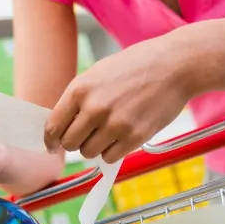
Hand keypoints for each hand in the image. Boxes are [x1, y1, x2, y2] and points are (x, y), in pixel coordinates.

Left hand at [43, 37, 194, 162]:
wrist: (173, 66)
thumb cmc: (137, 67)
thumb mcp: (98, 74)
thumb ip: (79, 98)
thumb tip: (63, 125)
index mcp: (80, 89)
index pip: (53, 127)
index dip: (51, 140)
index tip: (53, 146)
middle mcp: (94, 108)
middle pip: (70, 144)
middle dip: (76, 143)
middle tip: (88, 136)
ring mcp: (115, 124)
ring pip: (89, 153)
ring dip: (96, 147)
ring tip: (109, 133)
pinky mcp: (135, 137)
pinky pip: (110, 157)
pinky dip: (113, 151)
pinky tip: (122, 137)